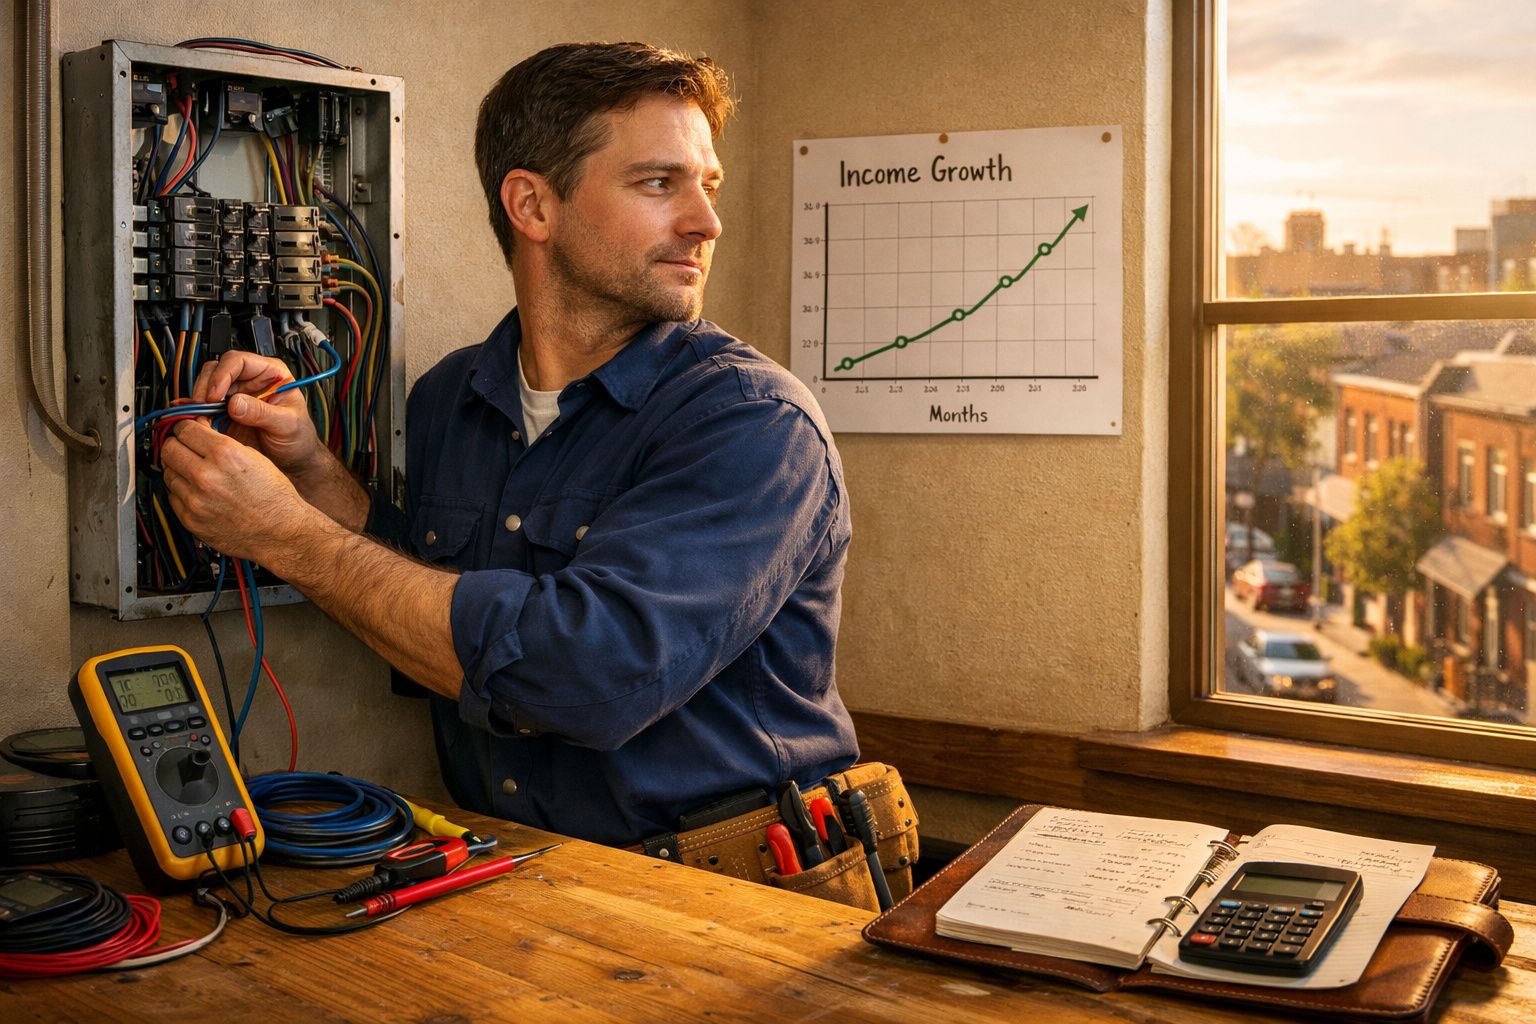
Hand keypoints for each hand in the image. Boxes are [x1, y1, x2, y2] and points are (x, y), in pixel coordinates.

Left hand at [160, 419, 318, 566]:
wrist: (282, 532)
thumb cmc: (274, 496)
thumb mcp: (255, 458)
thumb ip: (223, 442)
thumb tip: (198, 430)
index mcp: (225, 455)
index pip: (184, 428)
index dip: (186, 426)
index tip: (187, 429)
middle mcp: (206, 476)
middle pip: (169, 448)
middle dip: (177, 444)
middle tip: (186, 447)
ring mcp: (195, 500)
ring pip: (167, 472)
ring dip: (178, 468)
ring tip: (196, 471)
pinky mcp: (190, 519)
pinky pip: (172, 496)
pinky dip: (182, 490)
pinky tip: (198, 491)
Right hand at [192, 351, 323, 477]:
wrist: (293, 459)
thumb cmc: (298, 437)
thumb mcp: (287, 424)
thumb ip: (263, 413)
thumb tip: (235, 403)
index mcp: (271, 374)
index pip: (239, 361)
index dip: (223, 374)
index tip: (216, 394)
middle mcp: (251, 381)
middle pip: (217, 370)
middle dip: (206, 386)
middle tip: (204, 406)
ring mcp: (235, 395)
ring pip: (206, 386)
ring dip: (200, 399)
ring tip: (202, 416)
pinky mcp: (225, 412)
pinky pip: (204, 406)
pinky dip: (197, 411)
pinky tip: (196, 419)